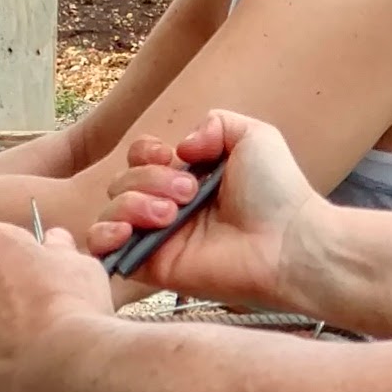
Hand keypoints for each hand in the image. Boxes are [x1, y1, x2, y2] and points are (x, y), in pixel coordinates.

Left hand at [0, 214, 120, 391]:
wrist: (59, 366)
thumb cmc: (73, 310)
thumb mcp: (82, 266)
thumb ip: (60, 249)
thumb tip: (54, 242)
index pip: (3, 244)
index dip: (25, 264)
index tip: (41, 282)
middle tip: (31, 316)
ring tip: (21, 346)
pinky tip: (6, 365)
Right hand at [94, 109, 321, 310]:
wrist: (288, 243)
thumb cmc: (277, 193)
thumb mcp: (254, 136)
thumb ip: (216, 123)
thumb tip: (182, 147)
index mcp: (188, 179)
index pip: (139, 158)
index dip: (145, 152)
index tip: (172, 157)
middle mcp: (169, 208)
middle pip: (121, 182)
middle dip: (148, 179)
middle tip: (188, 194)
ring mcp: (159, 239)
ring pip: (110, 211)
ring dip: (132, 203)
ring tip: (170, 214)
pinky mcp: (152, 268)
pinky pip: (103, 251)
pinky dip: (103, 235)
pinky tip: (128, 229)